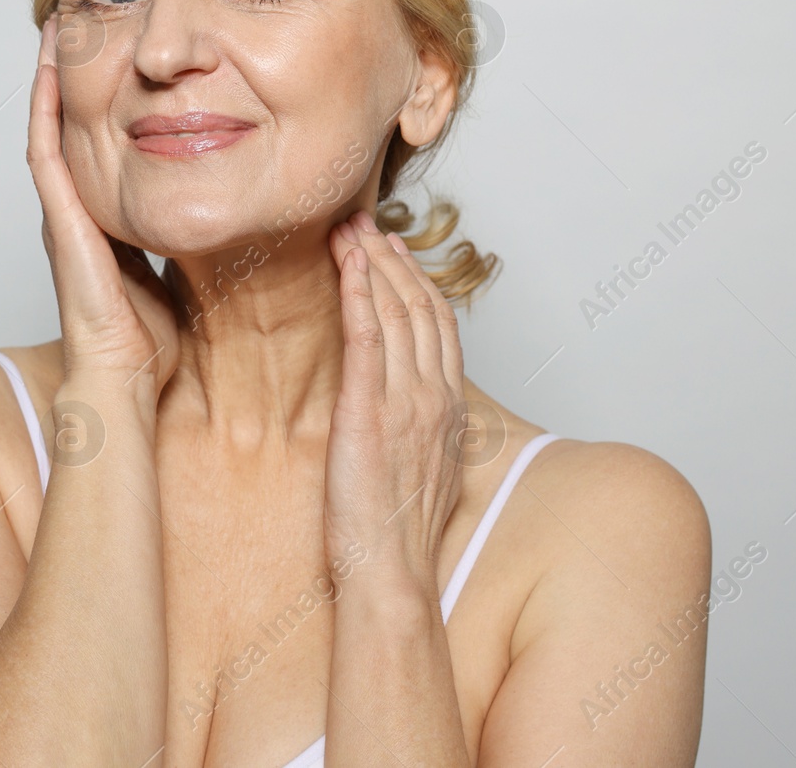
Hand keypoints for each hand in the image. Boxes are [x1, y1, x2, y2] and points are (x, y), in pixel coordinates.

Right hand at [26, 17, 180, 400]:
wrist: (125, 384)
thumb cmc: (153, 346)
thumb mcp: (178, 274)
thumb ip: (189, 242)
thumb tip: (228, 214)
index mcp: (104, 226)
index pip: (101, 150)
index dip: (106, 105)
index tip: (119, 61)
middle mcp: (78, 215)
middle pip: (71, 131)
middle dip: (75, 80)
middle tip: (81, 27)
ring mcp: (64, 217)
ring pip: (51, 131)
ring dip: (53, 80)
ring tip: (60, 30)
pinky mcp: (61, 223)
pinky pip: (47, 154)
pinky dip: (45, 109)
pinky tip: (51, 68)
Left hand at [323, 208, 466, 597]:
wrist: (393, 573)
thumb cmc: (399, 535)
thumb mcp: (421, 471)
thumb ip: (418, 431)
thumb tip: (405, 417)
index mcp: (447, 408)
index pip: (439, 326)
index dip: (418, 281)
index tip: (394, 251)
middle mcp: (433, 396)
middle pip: (420, 307)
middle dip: (391, 258)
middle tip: (365, 221)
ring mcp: (405, 402)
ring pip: (396, 312)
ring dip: (372, 262)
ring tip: (350, 227)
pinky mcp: (370, 412)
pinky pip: (368, 338)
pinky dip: (360, 294)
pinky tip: (348, 265)